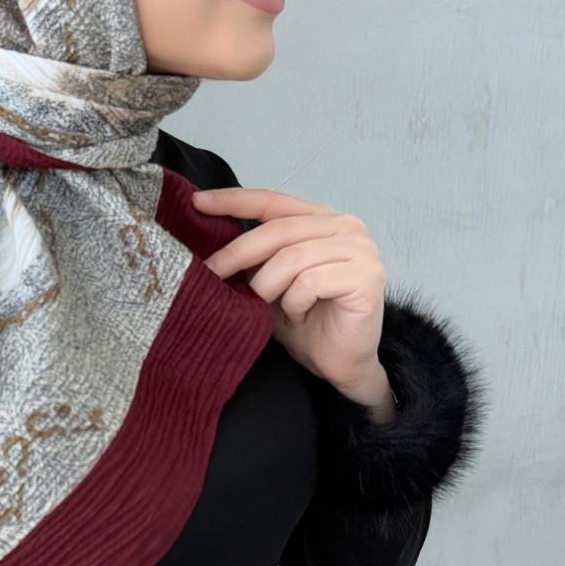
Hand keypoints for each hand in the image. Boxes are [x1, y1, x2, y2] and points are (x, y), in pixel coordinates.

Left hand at [191, 184, 386, 392]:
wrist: (339, 365)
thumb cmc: (306, 323)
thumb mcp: (268, 282)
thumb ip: (251, 257)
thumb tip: (206, 237)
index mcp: (320, 219)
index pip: (273, 201)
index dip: (234, 200)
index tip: (197, 202)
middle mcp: (345, 226)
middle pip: (278, 229)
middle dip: (238, 252)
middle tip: (211, 273)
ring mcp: (360, 248)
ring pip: (292, 257)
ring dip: (267, 286)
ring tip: (262, 305)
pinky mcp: (367, 275)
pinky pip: (311, 282)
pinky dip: (294, 302)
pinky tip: (298, 315)